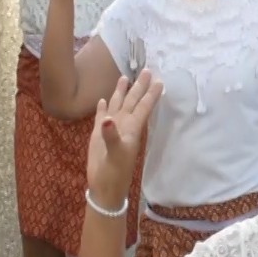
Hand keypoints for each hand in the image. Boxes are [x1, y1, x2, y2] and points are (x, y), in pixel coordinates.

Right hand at [86, 70, 162, 207]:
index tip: (159, 80)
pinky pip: (101, 115)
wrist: (104, 187)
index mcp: (131, 128)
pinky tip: (102, 99)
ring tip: (125, 77)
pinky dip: (102, 107)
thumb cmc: (114, 172)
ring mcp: (111, 128)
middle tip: (146, 69)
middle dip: (139, 86)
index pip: (143, 106)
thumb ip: (111, 136)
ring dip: (121, 92)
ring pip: (118, 105)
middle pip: (133, 101)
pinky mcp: (98, 134)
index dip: (151, 94)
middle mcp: (123, 125)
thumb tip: (107, 118)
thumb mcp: (114, 154)